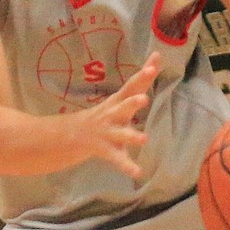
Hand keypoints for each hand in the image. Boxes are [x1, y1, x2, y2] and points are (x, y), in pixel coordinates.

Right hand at [73, 55, 160, 179]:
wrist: (71, 134)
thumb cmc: (105, 115)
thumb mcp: (120, 99)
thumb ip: (139, 83)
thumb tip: (157, 57)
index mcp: (117, 101)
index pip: (133, 84)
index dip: (144, 74)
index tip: (156, 61)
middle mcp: (112, 114)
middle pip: (123, 106)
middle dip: (133, 102)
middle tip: (143, 98)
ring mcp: (107, 132)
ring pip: (120, 134)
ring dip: (131, 136)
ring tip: (143, 139)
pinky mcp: (105, 150)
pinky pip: (118, 159)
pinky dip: (127, 166)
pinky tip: (138, 173)